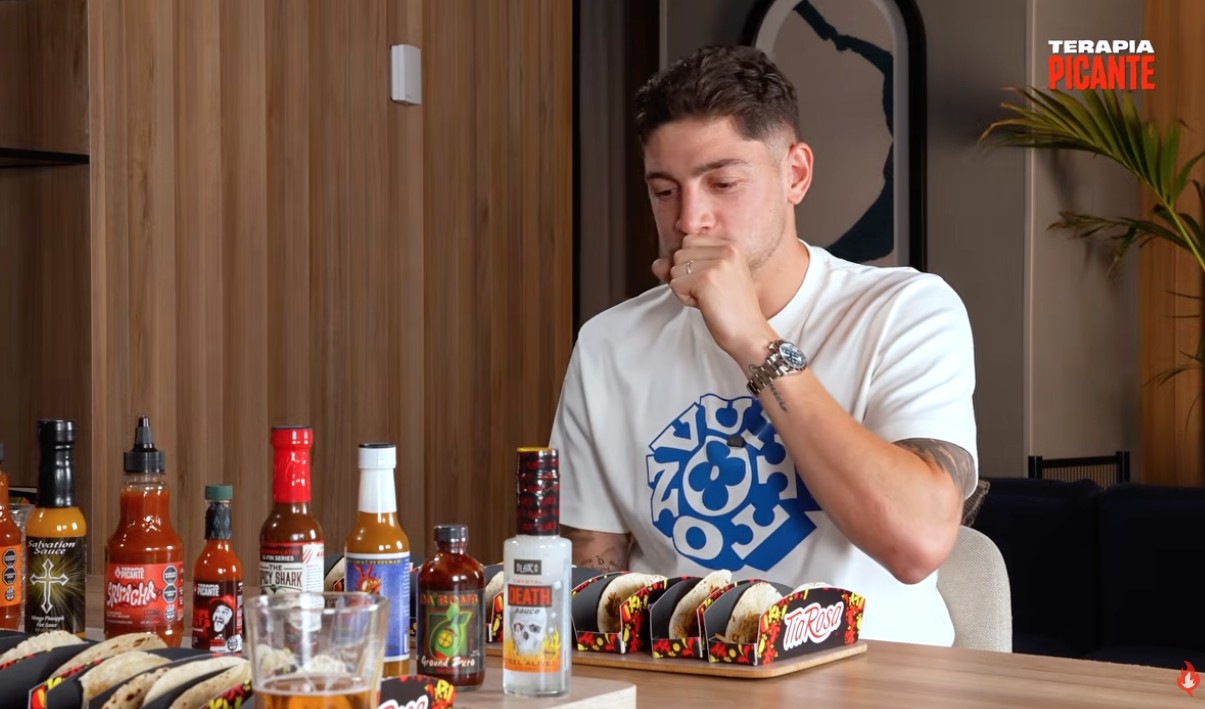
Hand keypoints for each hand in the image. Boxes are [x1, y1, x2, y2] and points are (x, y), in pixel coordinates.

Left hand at [652, 235, 777, 364]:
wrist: (749, 333)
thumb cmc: (731, 311)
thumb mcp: (707, 282)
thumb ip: (683, 268)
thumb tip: (657, 264)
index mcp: (730, 247)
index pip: (689, 242)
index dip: (690, 265)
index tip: (708, 282)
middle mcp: (726, 250)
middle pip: (679, 254)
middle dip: (685, 276)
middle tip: (708, 293)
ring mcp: (716, 263)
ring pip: (674, 269)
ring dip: (684, 289)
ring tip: (708, 299)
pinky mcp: (706, 279)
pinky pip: (675, 284)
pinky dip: (684, 298)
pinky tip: (704, 304)